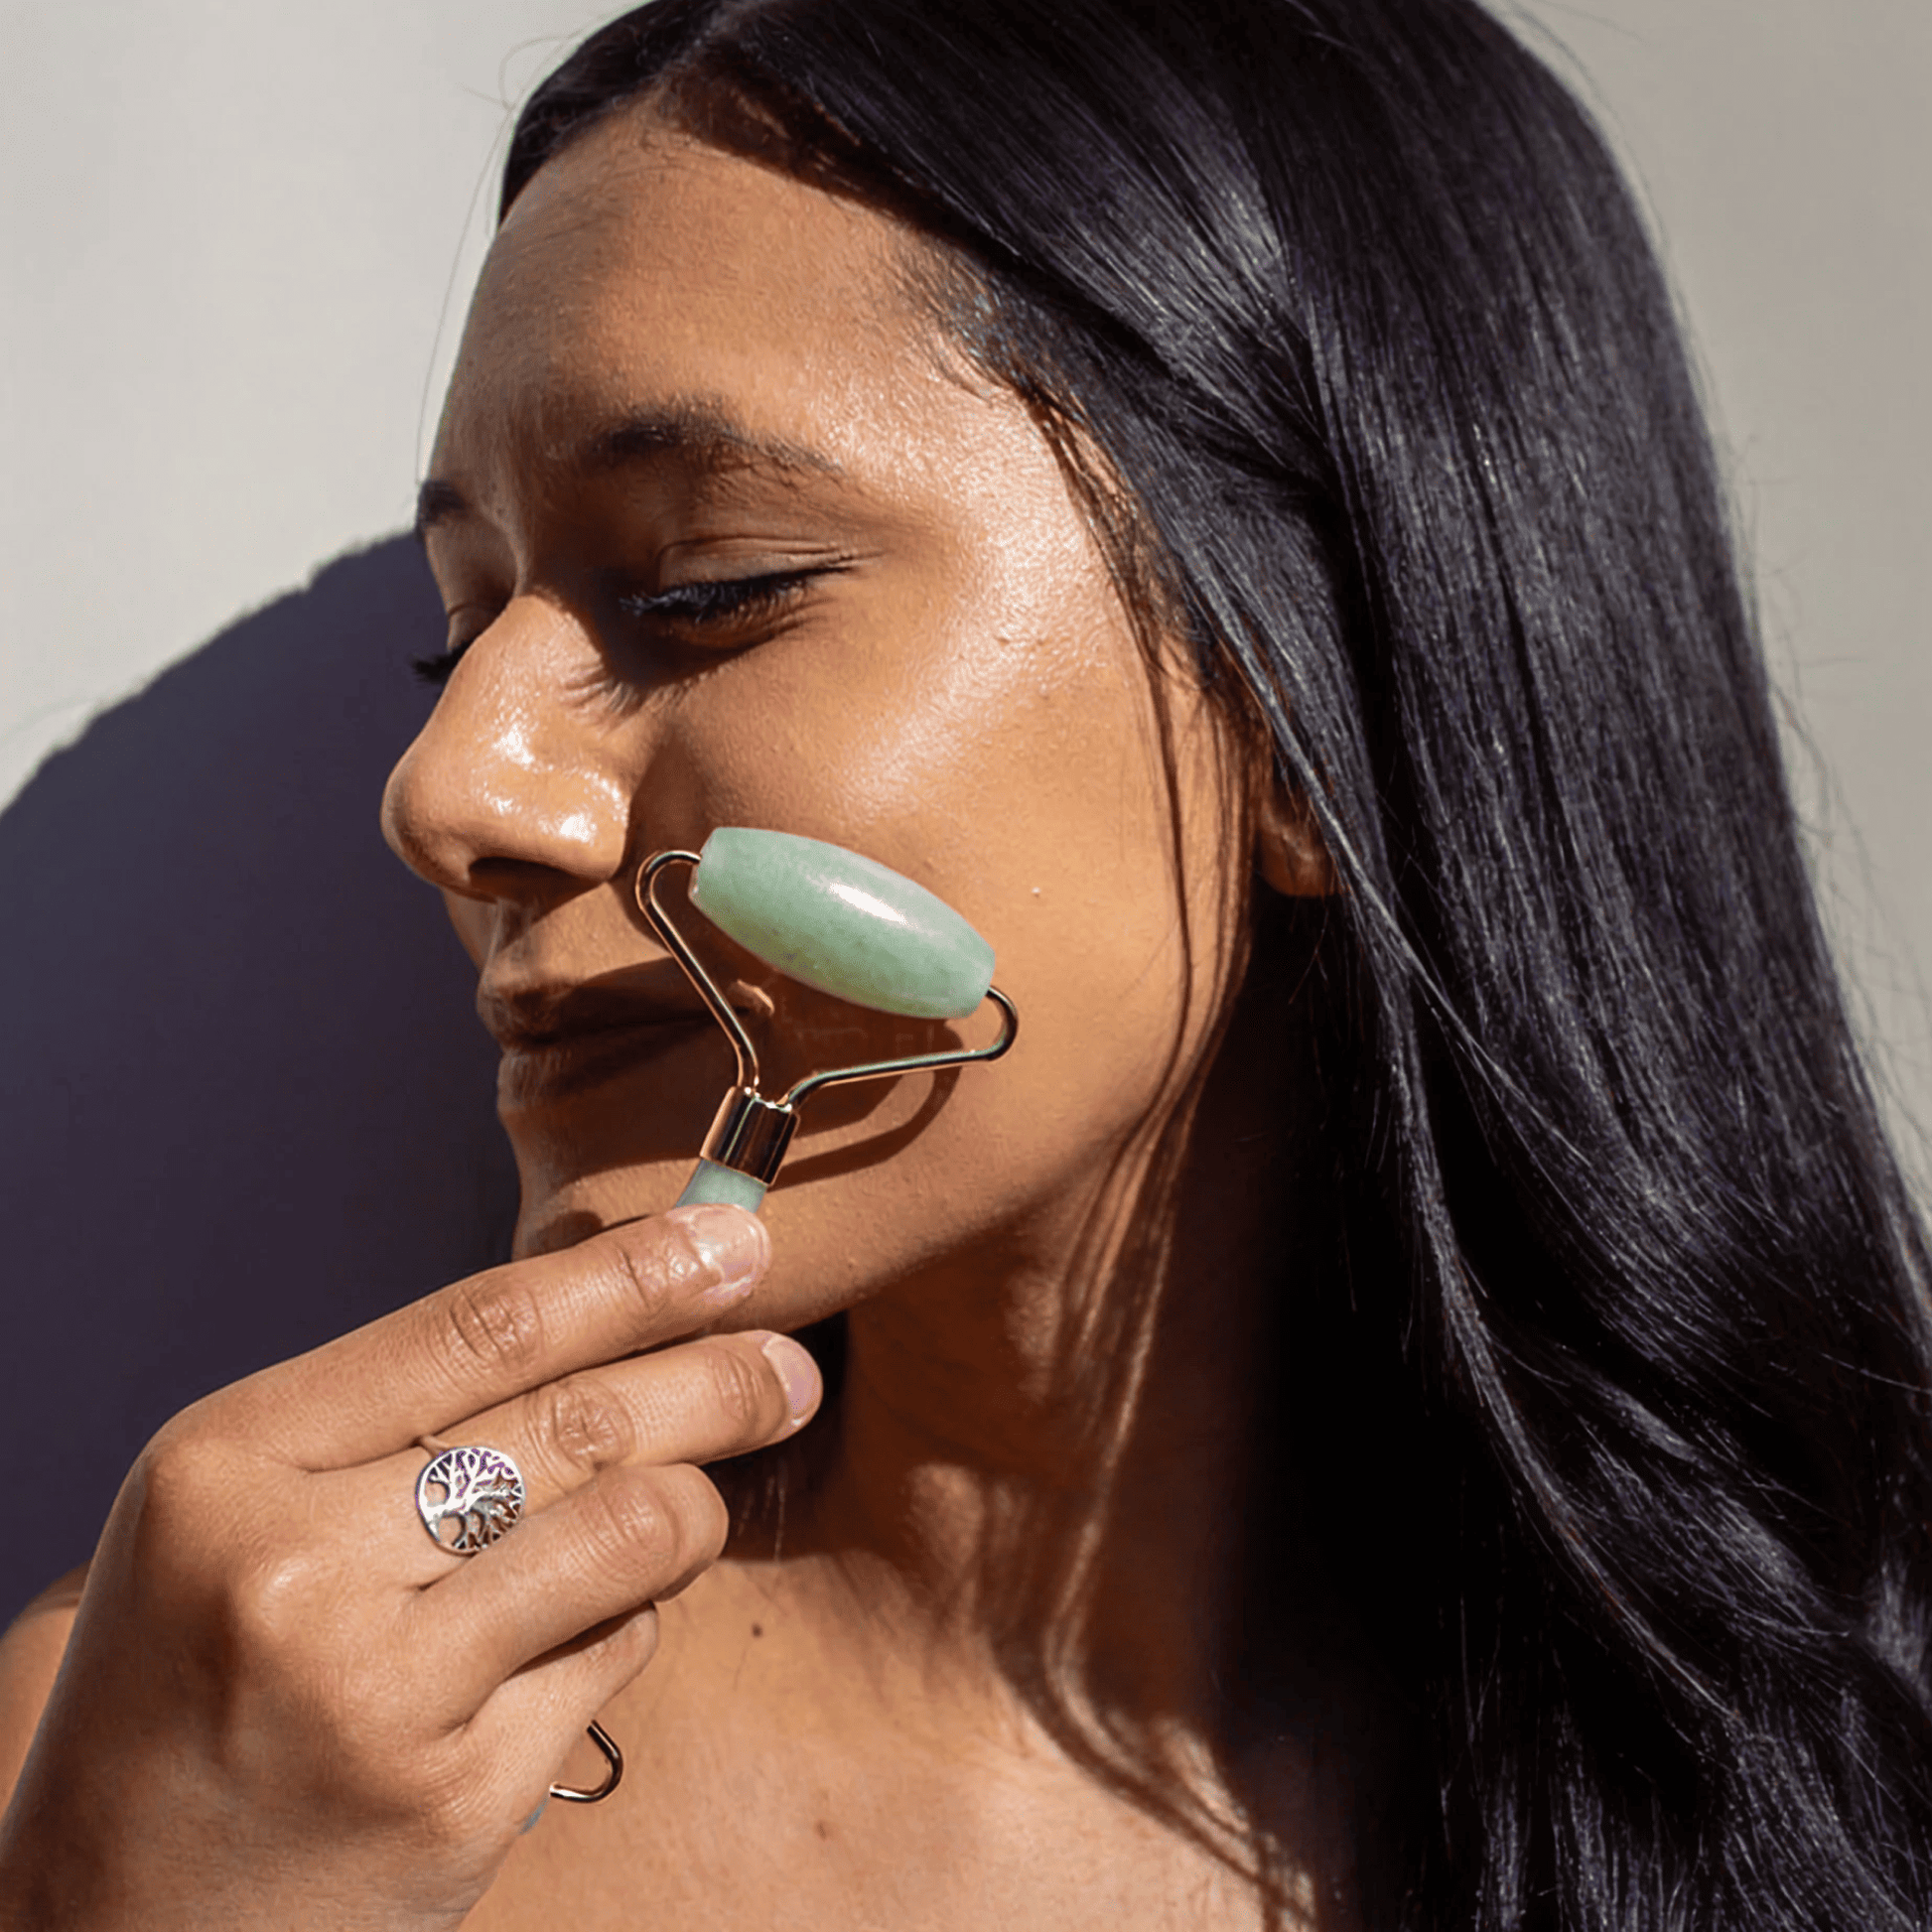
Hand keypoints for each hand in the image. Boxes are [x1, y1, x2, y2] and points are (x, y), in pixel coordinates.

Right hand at [0, 1203, 815, 1930]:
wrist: (109, 1923)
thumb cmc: (200, 1683)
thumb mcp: (248, 1514)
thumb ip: (408, 1417)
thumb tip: (629, 1310)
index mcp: (226, 1462)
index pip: (482, 1326)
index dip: (634, 1273)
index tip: (733, 1239)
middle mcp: (290, 1566)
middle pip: (577, 1420)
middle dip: (719, 1377)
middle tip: (788, 1366)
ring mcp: (375, 1692)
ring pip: (630, 1530)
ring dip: (694, 1506)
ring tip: (694, 1503)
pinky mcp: (449, 1798)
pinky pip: (615, 1653)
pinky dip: (631, 1622)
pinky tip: (594, 1627)